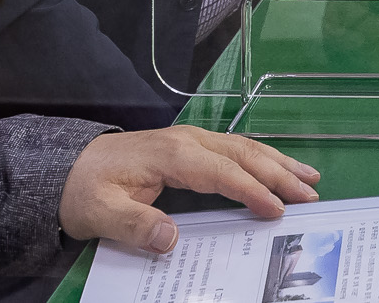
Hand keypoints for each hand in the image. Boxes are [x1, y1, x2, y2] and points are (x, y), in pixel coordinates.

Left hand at [58, 127, 319, 254]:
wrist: (66, 168)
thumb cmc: (85, 191)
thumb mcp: (101, 215)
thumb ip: (137, 226)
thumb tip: (173, 238)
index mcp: (173, 156)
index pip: (224, 172)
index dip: (253, 190)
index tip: (278, 211)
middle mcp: (189, 142)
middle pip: (244, 154)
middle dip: (280, 173)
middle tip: (312, 194)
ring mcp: (191, 141)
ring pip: (244, 147)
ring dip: (278, 162)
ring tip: (309, 178)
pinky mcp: (190, 147)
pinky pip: (235, 150)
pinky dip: (262, 159)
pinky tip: (276, 168)